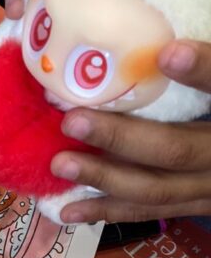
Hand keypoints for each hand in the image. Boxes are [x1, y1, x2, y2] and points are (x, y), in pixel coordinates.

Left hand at [53, 40, 210, 222]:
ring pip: (157, 189)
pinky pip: (150, 212)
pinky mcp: (195, 206)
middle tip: (71, 122)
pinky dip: (108, 210)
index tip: (167, 54)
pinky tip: (70, 210)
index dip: (202, 70)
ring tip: (60, 165)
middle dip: (119, 138)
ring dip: (104, 178)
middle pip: (174, 150)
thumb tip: (166, 45)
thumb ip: (208, 68)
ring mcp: (210, 189)